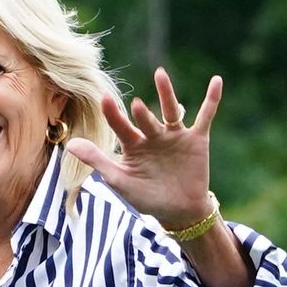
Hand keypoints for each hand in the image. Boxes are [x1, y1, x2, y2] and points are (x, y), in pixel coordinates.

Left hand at [64, 67, 222, 227]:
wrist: (179, 212)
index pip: (120, 126)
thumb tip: (69, 144)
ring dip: (166, 93)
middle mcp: (153, 135)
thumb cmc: (146, 198)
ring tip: (159, 74)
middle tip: (136, 106)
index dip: (113, 114)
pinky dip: (212, 99)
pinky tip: (217, 81)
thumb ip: (97, 160)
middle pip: (145, 118)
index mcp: (133, 144)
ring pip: (170, 110)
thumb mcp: (119, 181)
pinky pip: (205, 116)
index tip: (104, 99)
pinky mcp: (196, 139)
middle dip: (142, 114)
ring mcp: (175, 135)